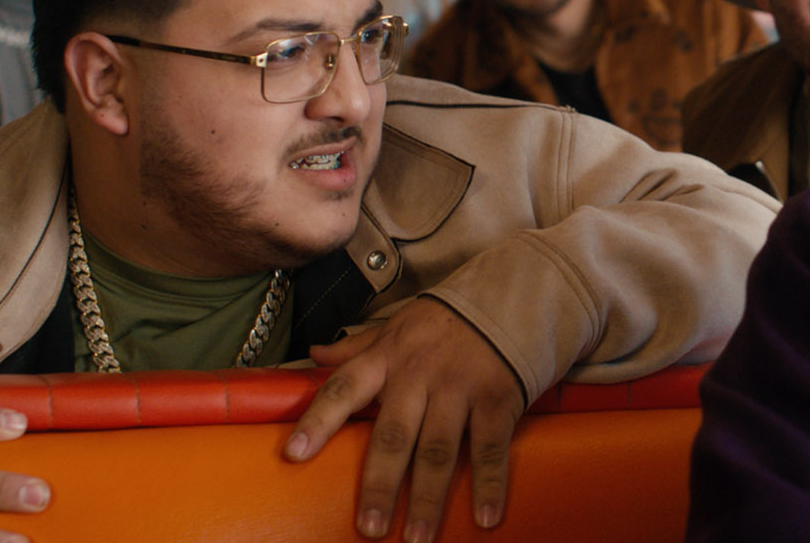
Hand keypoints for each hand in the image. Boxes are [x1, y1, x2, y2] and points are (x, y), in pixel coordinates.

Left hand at [287, 297, 525, 542]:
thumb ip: (358, 346)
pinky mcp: (498, 398)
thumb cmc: (448, 318)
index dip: (317, 421)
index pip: (343, 389)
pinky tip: (485, 518)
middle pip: (393, 436)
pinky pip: (490, 447)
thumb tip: (314, 354)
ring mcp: (460, 387)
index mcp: (389, 357)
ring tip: (416, 538)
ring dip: (427, 498)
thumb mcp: (399, 324)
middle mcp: (419, 374)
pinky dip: (489, 484)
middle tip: (368, 530)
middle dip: (379, 485)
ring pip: (438, 451)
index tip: (293, 454)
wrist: (515, 291)